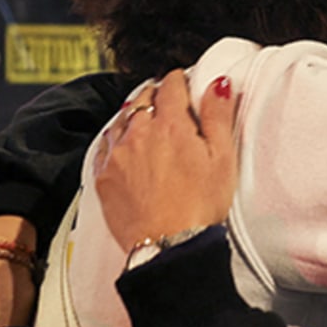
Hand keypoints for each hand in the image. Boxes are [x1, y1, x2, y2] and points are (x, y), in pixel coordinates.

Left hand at [93, 70, 238, 251]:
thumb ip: (218, 115)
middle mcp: (139, 133)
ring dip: (134, 113)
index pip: (171, 85)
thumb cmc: (199, 207)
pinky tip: (123, 143)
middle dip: (156, 94)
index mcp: (171, 125)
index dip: (179, 79)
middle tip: (167, 100)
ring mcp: (117, 154)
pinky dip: (115, 137)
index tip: (183, 82)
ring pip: (121, 118)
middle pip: (143, 97)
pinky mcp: (104, 176)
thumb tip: (218, 83)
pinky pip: (105, 144)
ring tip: (145, 119)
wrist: (169, 247)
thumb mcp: (222, 159)